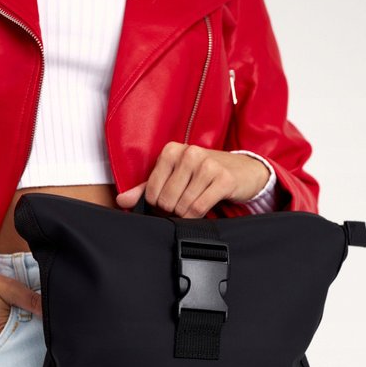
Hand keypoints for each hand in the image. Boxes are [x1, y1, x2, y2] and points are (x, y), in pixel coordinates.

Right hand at [0, 264, 42, 356]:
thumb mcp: (3, 285)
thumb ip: (27, 298)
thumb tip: (47, 308)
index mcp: (0, 333)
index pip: (26, 344)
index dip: (33, 338)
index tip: (36, 332)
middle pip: (12, 351)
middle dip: (19, 342)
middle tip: (17, 328)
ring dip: (3, 343)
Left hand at [114, 142, 270, 217]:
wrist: (243, 170)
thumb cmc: (204, 174)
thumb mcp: (174, 176)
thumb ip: (146, 188)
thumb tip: (122, 200)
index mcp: (172, 151)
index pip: (152, 191)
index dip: (158, 204)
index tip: (168, 202)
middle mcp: (189, 153)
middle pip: (167, 200)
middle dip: (173, 210)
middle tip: (183, 206)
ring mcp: (207, 165)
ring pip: (183, 206)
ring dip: (187, 214)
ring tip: (194, 206)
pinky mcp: (223, 179)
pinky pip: (200, 208)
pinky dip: (198, 215)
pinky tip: (203, 209)